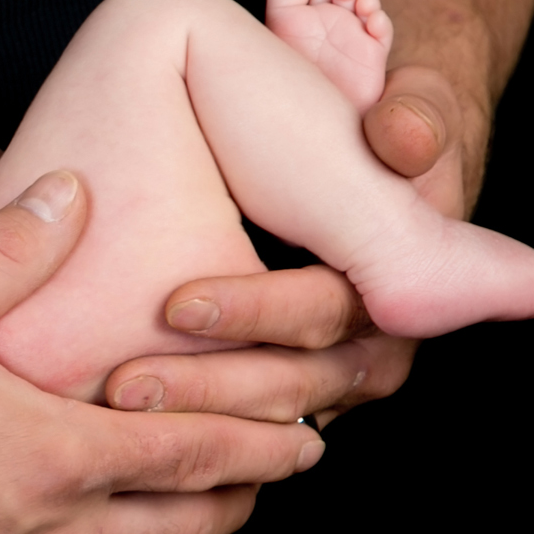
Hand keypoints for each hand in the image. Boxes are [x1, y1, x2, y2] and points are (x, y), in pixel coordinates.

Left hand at [103, 64, 479, 426]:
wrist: (364, 130)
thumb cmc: (380, 117)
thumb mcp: (413, 107)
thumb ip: (416, 119)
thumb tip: (402, 140)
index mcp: (417, 279)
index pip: (329, 312)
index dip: (256, 312)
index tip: (176, 305)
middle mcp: (380, 338)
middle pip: (293, 381)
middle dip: (207, 385)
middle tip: (125, 384)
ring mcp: (336, 367)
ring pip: (268, 411)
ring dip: (191, 411)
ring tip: (116, 398)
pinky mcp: (293, 378)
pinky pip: (250, 424)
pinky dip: (195, 427)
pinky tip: (130, 426)